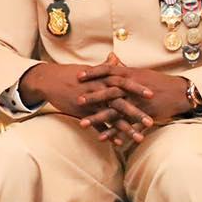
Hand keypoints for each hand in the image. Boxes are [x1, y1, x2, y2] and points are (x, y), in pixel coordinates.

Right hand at [19, 54, 155, 143]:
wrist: (49, 80)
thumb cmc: (69, 73)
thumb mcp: (89, 69)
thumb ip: (104, 66)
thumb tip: (115, 58)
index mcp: (102, 78)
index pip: (123, 82)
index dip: (138, 88)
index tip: (153, 94)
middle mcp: (98, 89)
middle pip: (121, 101)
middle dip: (137, 111)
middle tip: (151, 120)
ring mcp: (90, 102)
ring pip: (111, 116)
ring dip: (126, 127)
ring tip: (140, 137)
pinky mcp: (82, 112)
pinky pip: (97, 125)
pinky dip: (108, 134)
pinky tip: (118, 143)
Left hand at [73, 62, 192, 141]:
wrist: (179, 93)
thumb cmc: (158, 81)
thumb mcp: (140, 72)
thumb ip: (123, 67)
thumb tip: (111, 58)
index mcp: (130, 74)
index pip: (108, 71)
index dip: (93, 73)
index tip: (78, 76)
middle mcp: (132, 87)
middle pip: (109, 91)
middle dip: (93, 97)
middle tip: (77, 101)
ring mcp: (138, 102)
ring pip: (115, 111)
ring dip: (98, 118)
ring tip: (83, 124)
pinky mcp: (143, 115)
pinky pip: (126, 125)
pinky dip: (114, 131)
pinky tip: (102, 137)